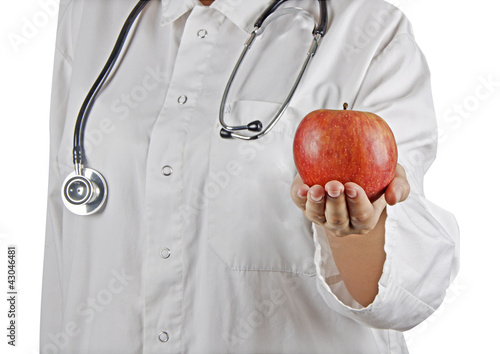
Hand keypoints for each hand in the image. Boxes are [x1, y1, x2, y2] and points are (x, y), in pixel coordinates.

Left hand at [290, 164, 409, 236]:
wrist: (352, 164)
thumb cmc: (377, 174)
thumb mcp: (395, 176)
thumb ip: (401, 186)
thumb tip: (394, 199)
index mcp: (364, 220)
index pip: (361, 217)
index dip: (357, 204)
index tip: (353, 187)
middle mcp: (342, 223)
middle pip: (337, 218)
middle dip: (335, 203)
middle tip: (335, 185)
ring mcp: (321, 216)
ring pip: (317, 215)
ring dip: (315, 202)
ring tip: (316, 189)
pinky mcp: (305, 205)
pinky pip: (300, 203)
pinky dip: (299, 196)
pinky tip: (301, 186)